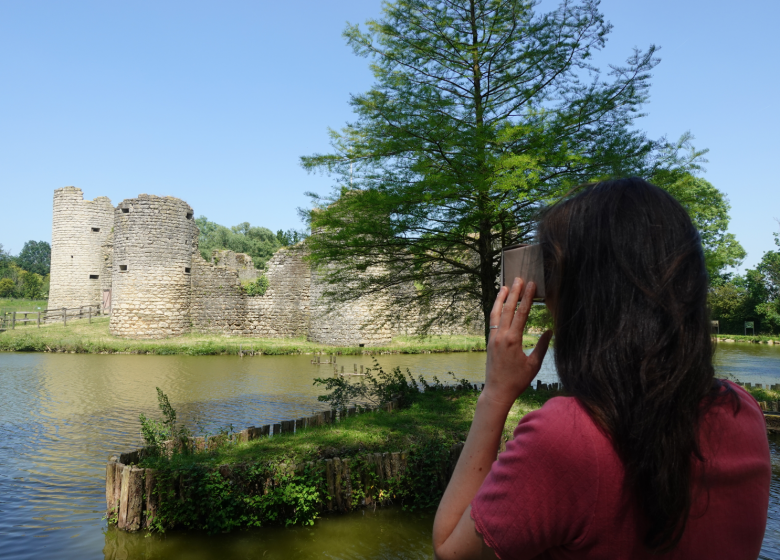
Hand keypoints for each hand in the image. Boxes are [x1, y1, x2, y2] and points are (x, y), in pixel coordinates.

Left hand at [483, 277, 552, 408]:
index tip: (532, 284)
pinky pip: (492, 321)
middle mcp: (501, 336)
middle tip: (519, 278)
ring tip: (505, 286)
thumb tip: (550, 331)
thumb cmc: (518, 380)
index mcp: (513, 339)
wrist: (497, 391)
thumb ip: (542, 346)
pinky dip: (495, 310)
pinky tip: (498, 304)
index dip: (527, 297)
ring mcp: (493, 338)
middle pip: (508, 308)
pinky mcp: (489, 341)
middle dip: (515, 292)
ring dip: (501, 298)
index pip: (522, 313)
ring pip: (496, 313)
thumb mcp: (534, 364)